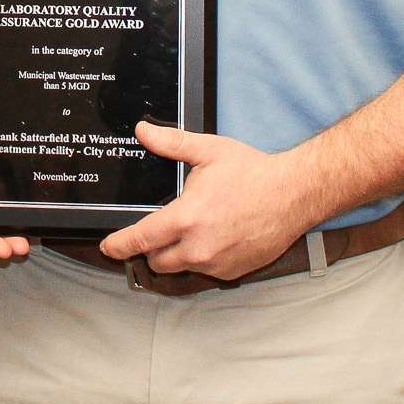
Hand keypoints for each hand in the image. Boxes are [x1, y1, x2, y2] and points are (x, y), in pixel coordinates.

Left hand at [97, 122, 317, 279]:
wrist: (295, 195)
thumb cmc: (255, 174)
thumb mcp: (209, 151)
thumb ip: (172, 143)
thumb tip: (143, 132)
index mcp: (186, 219)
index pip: (140, 240)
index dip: (119, 245)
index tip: (108, 247)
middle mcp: (199, 247)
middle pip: (156, 261)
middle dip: (148, 250)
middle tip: (153, 232)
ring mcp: (218, 263)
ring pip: (181, 268)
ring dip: (176, 255)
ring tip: (186, 232)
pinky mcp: (234, 272)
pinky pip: (206, 271)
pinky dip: (201, 259)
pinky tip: (210, 238)